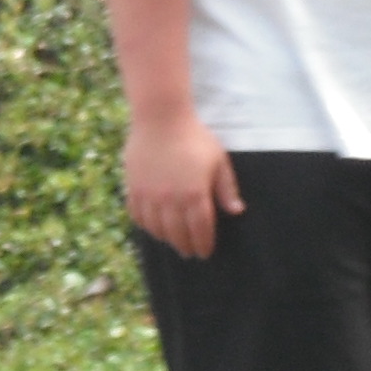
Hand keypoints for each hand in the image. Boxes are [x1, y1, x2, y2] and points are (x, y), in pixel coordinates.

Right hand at [123, 109, 239, 257]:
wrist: (160, 118)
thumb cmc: (194, 137)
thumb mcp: (218, 160)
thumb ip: (227, 188)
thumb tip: (236, 211)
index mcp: (195, 194)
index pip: (201, 230)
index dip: (204, 244)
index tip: (205, 253)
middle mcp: (171, 199)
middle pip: (178, 234)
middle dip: (185, 246)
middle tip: (189, 252)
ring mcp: (149, 195)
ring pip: (156, 228)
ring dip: (165, 238)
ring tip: (172, 240)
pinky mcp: (133, 188)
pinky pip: (137, 215)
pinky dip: (145, 224)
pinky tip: (152, 225)